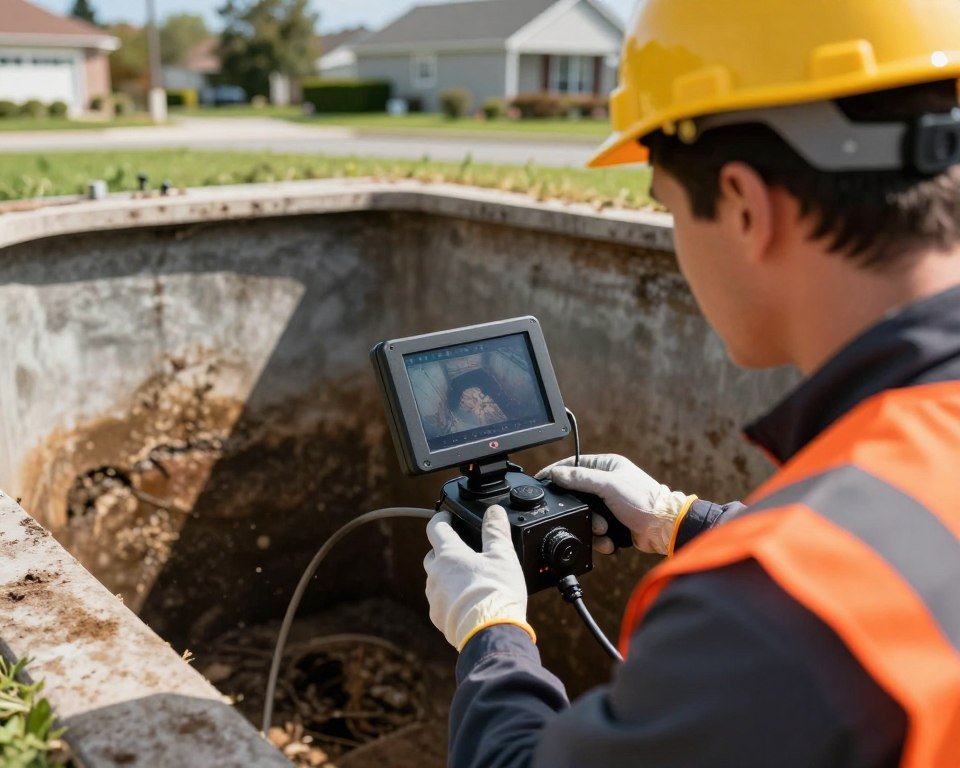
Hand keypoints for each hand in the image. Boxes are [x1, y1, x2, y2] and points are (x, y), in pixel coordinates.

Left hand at [424, 506, 534, 650]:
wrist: (490, 632)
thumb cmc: (496, 591)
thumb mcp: (502, 555)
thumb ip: (496, 530)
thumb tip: (494, 511)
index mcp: (449, 554)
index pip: (436, 528)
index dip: (441, 519)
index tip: (446, 517)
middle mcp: (436, 574)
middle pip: (433, 555)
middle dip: (444, 550)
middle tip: (461, 551)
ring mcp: (434, 597)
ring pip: (436, 580)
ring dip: (447, 576)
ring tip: (469, 581)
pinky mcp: (438, 618)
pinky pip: (440, 602)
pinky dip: (450, 598)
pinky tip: (468, 603)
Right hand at [536, 454, 695, 554]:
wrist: (664, 529)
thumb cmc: (644, 501)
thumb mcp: (609, 485)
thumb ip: (580, 478)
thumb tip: (556, 474)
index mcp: (607, 466)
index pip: (574, 464)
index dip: (557, 472)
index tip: (541, 479)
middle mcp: (608, 483)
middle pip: (577, 494)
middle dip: (579, 509)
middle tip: (584, 515)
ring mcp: (610, 504)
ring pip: (585, 514)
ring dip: (592, 526)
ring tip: (604, 529)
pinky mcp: (613, 523)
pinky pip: (595, 530)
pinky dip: (599, 538)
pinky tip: (608, 540)